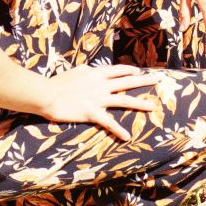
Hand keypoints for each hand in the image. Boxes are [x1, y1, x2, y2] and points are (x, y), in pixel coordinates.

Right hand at [42, 63, 159, 140]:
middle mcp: (102, 85)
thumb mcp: (77, 71)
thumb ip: (88, 70)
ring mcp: (99, 99)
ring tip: (152, 107)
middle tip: (157, 80)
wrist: (48, 95)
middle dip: (143, 81)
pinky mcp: (93, 113)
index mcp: (97, 73)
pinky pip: (109, 122)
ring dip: (140, 104)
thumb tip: (93, 69)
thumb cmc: (59, 82)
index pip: (118, 70)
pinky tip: (127, 136)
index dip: (130, 70)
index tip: (139, 72)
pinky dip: (118, 130)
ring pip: (124, 100)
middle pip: (127, 82)